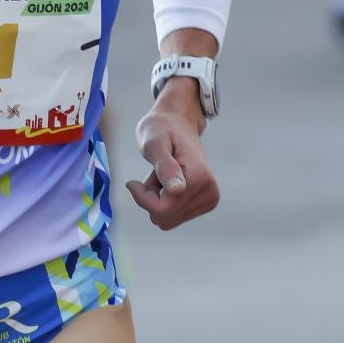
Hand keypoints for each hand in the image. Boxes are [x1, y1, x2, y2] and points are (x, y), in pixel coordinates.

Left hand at [125, 94, 219, 230]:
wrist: (179, 122)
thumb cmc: (162, 128)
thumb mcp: (155, 142)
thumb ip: (164, 166)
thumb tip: (177, 189)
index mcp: (199, 178)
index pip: (162, 209)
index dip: (142, 197)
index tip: (133, 181)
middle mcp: (210, 192)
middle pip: (165, 218)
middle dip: (151, 199)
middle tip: (152, 174)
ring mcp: (210, 200)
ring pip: (168, 220)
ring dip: (157, 200)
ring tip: (161, 176)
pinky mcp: (207, 203)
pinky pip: (174, 216)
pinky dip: (165, 202)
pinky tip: (168, 182)